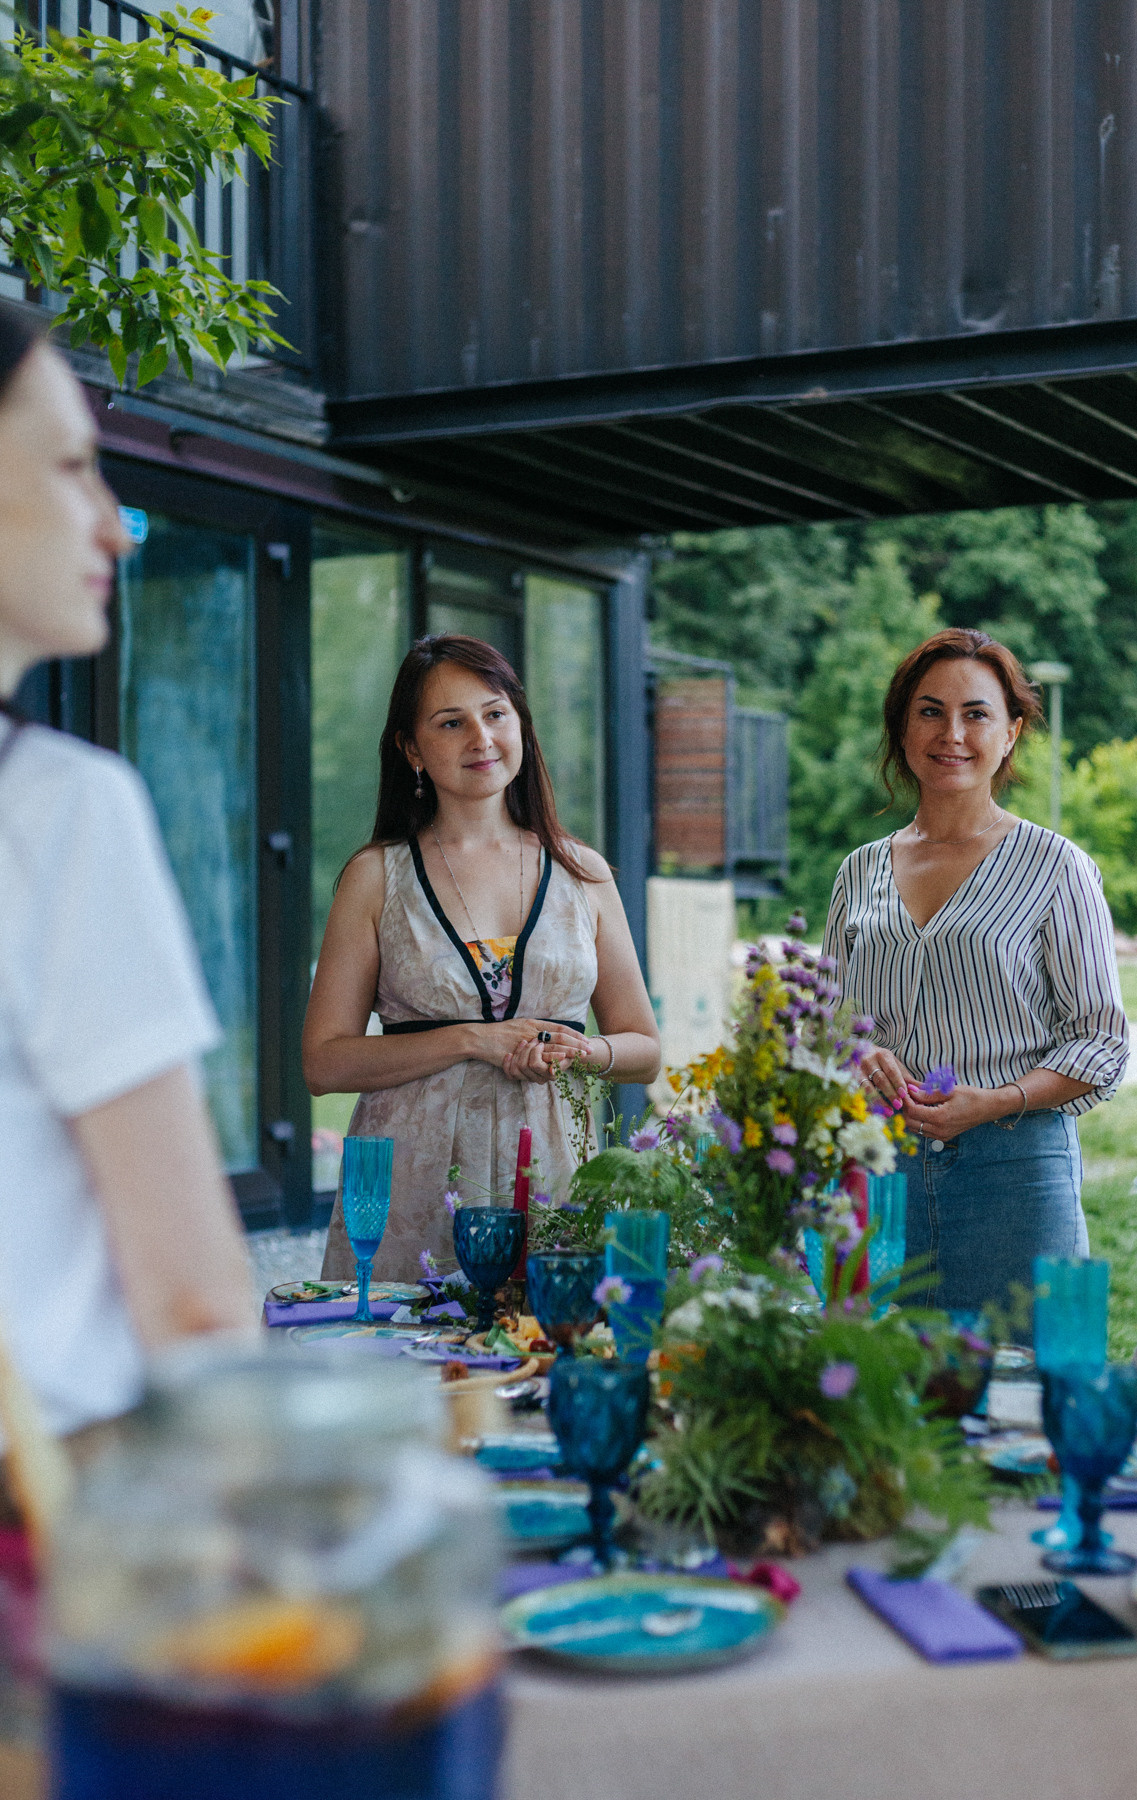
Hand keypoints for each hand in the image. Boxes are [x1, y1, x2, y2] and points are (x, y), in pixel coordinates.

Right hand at [473, 1020, 587, 1080]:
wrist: (481, 1038)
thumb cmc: (498, 1033)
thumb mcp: (518, 1026)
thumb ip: (533, 1030)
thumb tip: (547, 1034)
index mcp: (533, 1023)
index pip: (559, 1028)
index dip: (574, 1034)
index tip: (586, 1039)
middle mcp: (532, 1030)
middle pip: (560, 1036)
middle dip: (577, 1043)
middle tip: (590, 1049)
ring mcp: (527, 1041)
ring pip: (553, 1046)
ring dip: (569, 1052)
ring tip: (581, 1056)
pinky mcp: (520, 1053)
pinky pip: (540, 1058)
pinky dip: (552, 1060)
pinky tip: (562, 1063)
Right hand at [860, 1049, 917, 1112]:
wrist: (857, 1051)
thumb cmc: (880, 1061)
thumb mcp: (894, 1065)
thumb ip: (907, 1079)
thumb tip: (922, 1091)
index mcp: (882, 1055)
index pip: (891, 1070)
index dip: (898, 1083)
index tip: (904, 1095)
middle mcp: (868, 1061)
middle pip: (880, 1079)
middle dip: (890, 1093)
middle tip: (899, 1106)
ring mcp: (857, 1070)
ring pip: (867, 1087)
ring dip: (879, 1101)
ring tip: (889, 1112)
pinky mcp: (850, 1079)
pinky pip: (858, 1093)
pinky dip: (867, 1103)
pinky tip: (875, 1112)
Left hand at [902, 1084, 1006, 1141]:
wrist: (988, 1108)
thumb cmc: (971, 1096)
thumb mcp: (948, 1091)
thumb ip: (927, 1094)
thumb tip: (910, 1091)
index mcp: (940, 1118)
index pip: (912, 1111)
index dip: (906, 1100)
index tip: (905, 1090)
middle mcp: (939, 1130)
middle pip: (910, 1122)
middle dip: (907, 1108)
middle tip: (909, 1096)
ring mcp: (942, 1136)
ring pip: (915, 1128)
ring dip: (912, 1116)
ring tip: (917, 1102)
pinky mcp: (944, 1137)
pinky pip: (924, 1131)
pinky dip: (920, 1121)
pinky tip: (925, 1109)